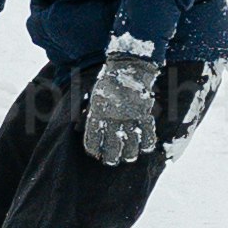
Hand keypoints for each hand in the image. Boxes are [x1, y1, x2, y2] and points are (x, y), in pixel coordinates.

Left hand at [80, 44, 164, 166]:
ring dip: (129, 155)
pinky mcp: (144, 114)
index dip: (94, 150)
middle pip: (112, 148)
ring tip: (127, 158)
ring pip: (130, 146)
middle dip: (111, 158)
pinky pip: (148, 135)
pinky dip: (147, 144)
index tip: (96, 154)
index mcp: (98, 112)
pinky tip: (144, 148)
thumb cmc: (109, 82)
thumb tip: (79, 127)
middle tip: (111, 161)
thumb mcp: (94, 96)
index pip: (93, 140)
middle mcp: (113, 118)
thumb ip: (90, 113)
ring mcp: (130, 117)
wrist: (129, 66)